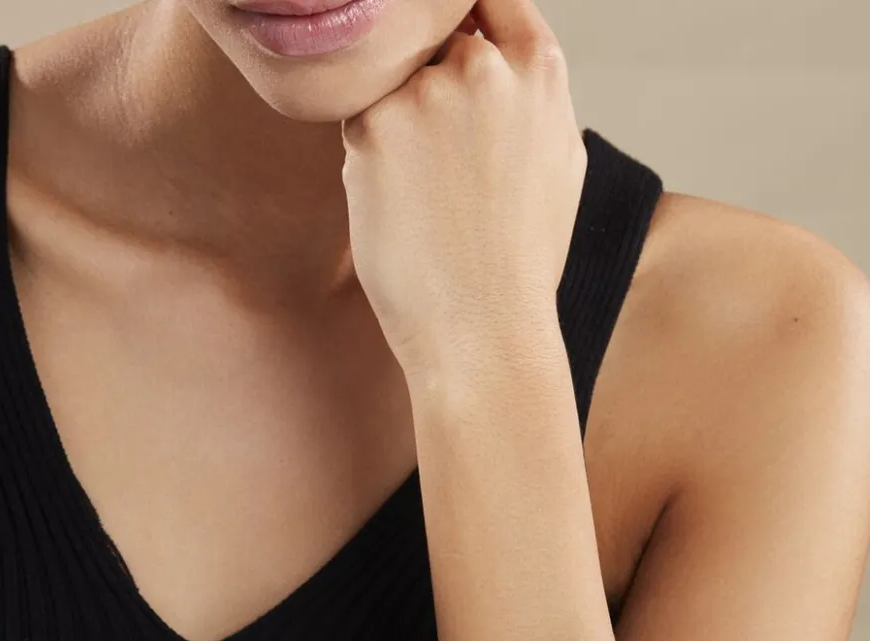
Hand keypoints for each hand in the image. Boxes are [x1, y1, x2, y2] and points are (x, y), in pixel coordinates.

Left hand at [340, 0, 586, 381]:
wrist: (484, 332)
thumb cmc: (521, 261)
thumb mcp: (558, 161)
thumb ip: (530, 92)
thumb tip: (500, 51)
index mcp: (538, 68)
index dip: (458, 23)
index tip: (443, 57)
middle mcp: (482, 66)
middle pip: (428, 37)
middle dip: (425, 81)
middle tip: (436, 157)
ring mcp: (425, 94)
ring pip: (388, 82)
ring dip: (396, 122)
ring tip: (427, 196)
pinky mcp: (372, 130)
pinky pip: (359, 122)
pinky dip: (372, 158)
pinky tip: (402, 209)